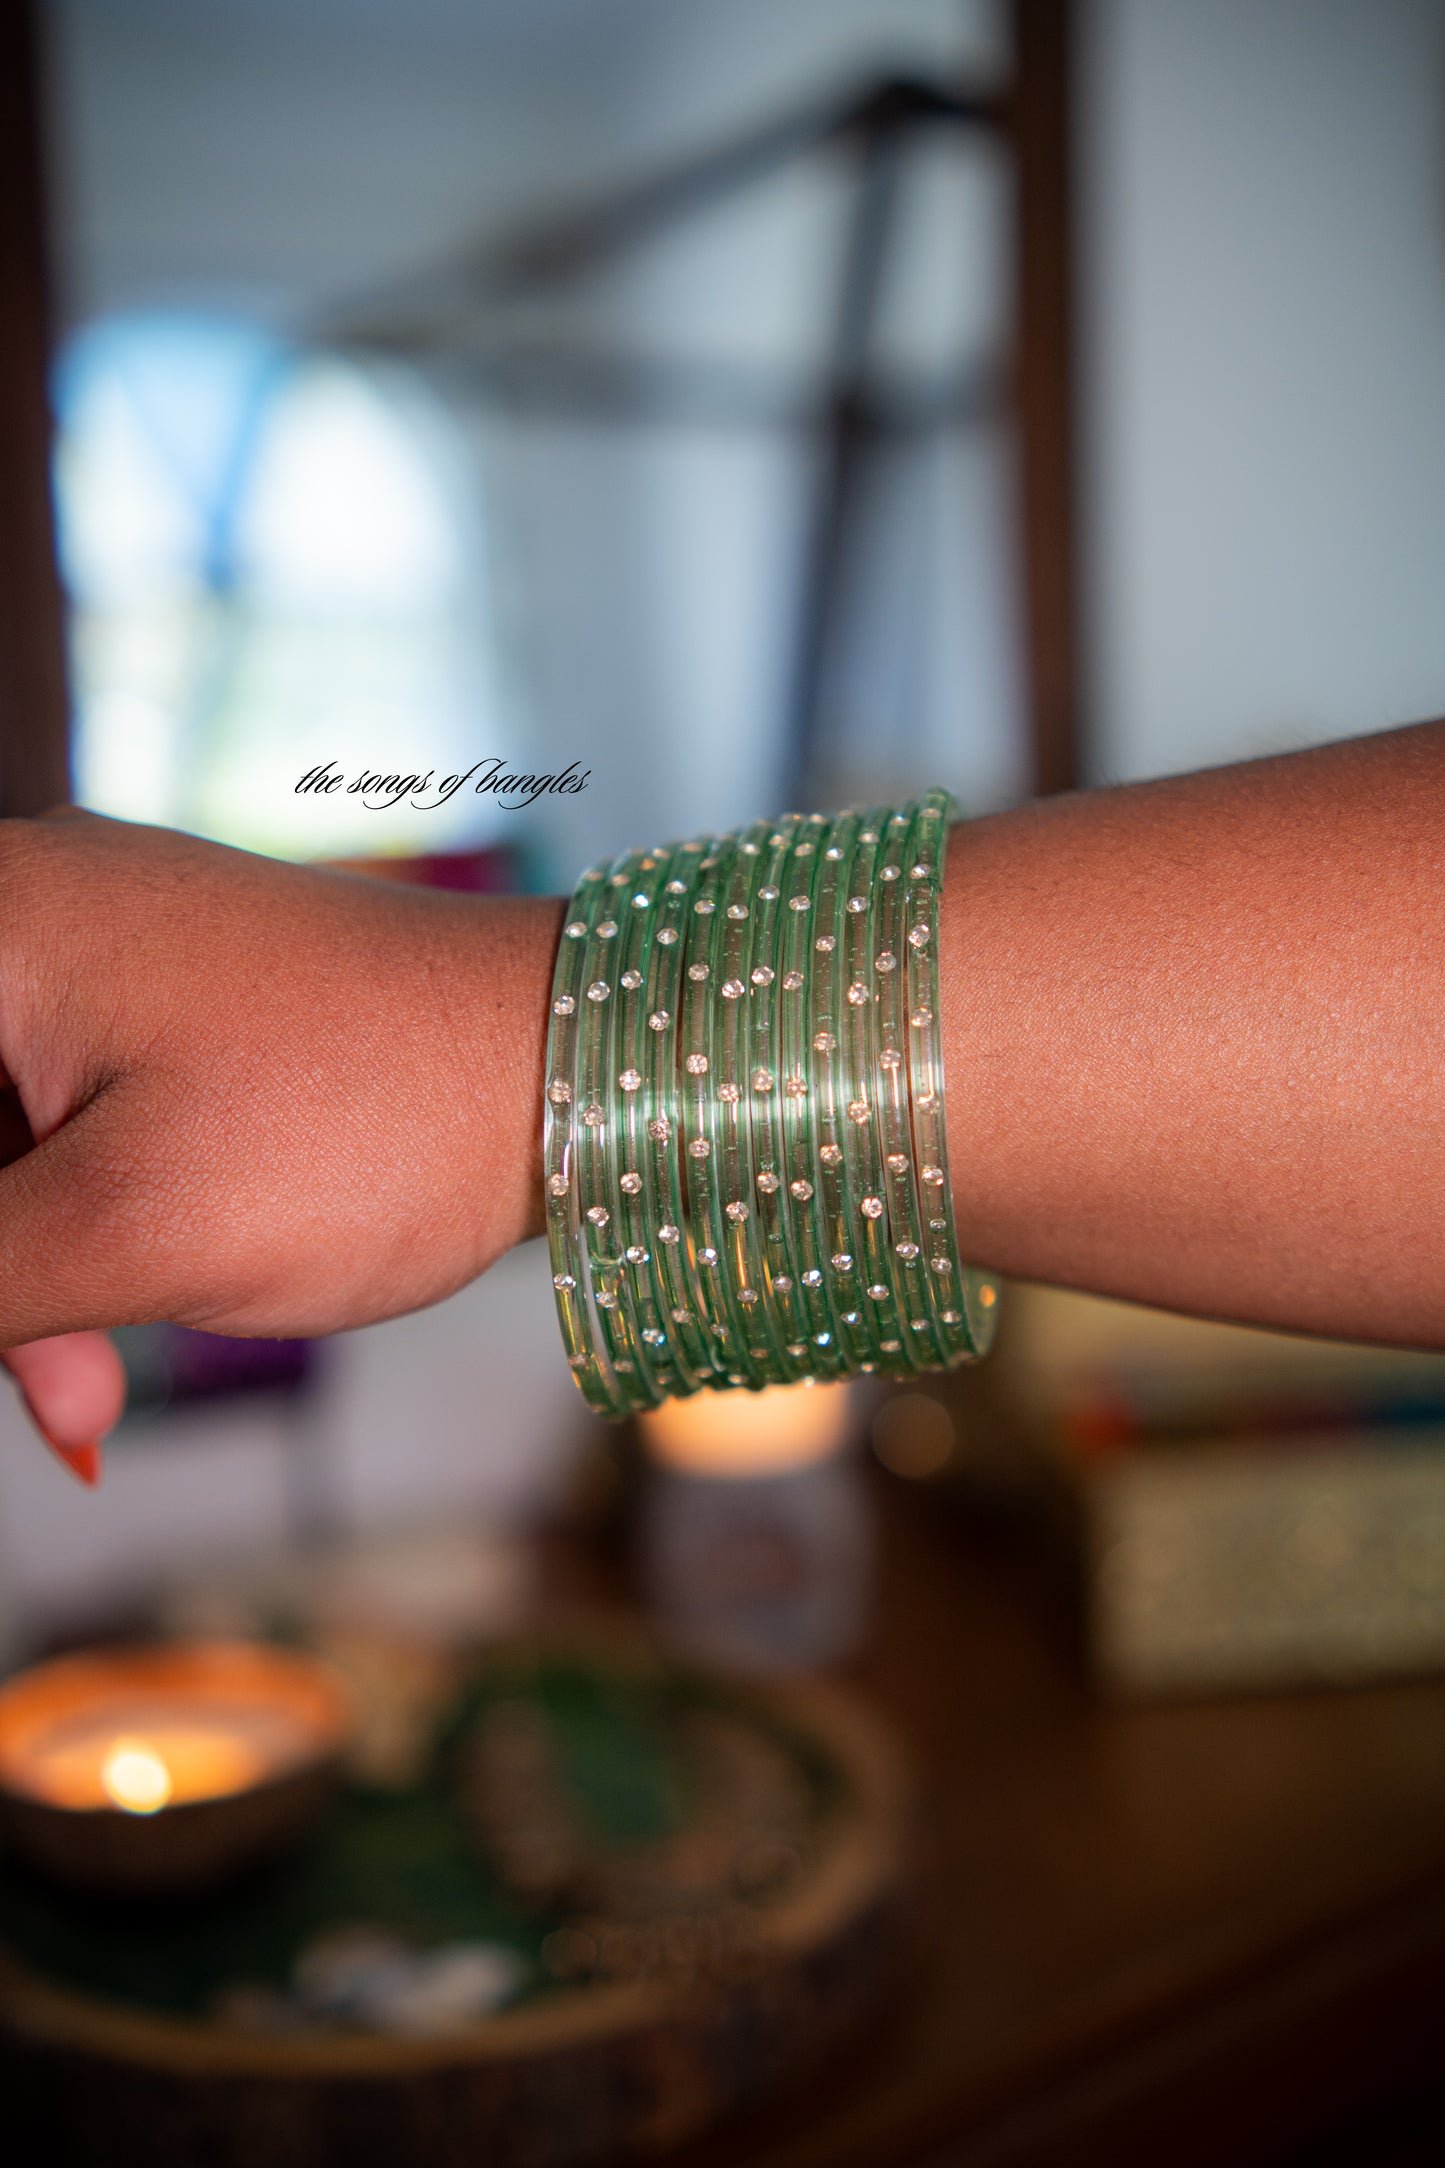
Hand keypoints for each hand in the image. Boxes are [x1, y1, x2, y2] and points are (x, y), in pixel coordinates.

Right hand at [0, 810, 559, 1477]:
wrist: (574, 1071)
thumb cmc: (367, 1129)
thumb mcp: (120, 1231)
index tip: (19, 1300)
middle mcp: (38, 908)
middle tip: (64, 1394)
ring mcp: (116, 951)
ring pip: (2, 1138)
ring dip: (29, 1277)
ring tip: (98, 1387)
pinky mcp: (179, 1002)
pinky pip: (69, 1122)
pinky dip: (84, 1229)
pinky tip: (128, 1321)